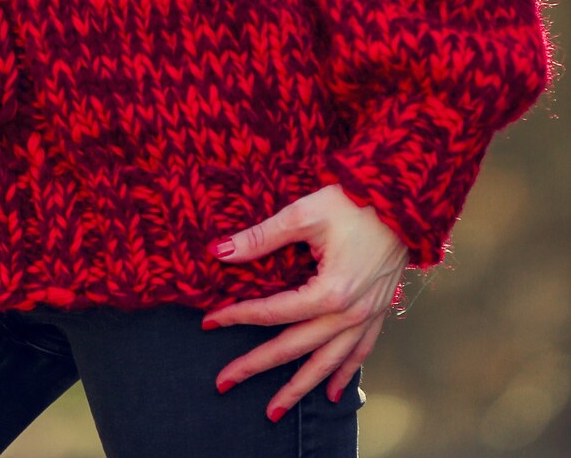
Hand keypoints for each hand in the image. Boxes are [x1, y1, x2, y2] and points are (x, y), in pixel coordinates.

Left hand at [202, 182, 409, 421]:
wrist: (404, 203)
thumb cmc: (353, 204)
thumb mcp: (304, 214)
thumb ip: (262, 237)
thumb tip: (220, 252)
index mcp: (329, 292)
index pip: (273, 312)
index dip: (238, 317)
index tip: (209, 322)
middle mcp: (349, 314)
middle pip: (294, 347)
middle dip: (257, 366)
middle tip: (225, 382)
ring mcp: (366, 317)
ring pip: (327, 363)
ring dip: (300, 387)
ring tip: (274, 410)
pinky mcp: (378, 313)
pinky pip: (359, 353)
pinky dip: (344, 374)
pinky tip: (333, 393)